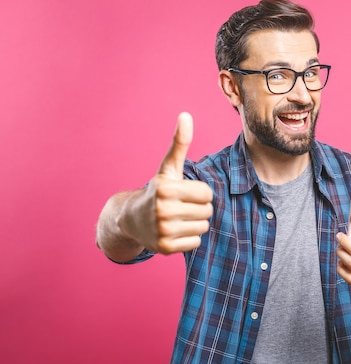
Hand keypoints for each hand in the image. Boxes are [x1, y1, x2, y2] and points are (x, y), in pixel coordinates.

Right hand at [118, 113, 213, 253]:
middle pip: (207, 211)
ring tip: (178, 218)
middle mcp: (162, 210)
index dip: (199, 193)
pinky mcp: (165, 248)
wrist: (131, 219)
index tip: (185, 192)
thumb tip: (186, 115)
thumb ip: (179, 143)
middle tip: (181, 206)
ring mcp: (163, 231)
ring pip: (203, 227)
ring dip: (195, 223)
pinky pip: (196, 243)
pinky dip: (189, 238)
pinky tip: (175, 231)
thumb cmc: (158, 191)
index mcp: (166, 189)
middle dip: (198, 208)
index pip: (207, 193)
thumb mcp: (168, 168)